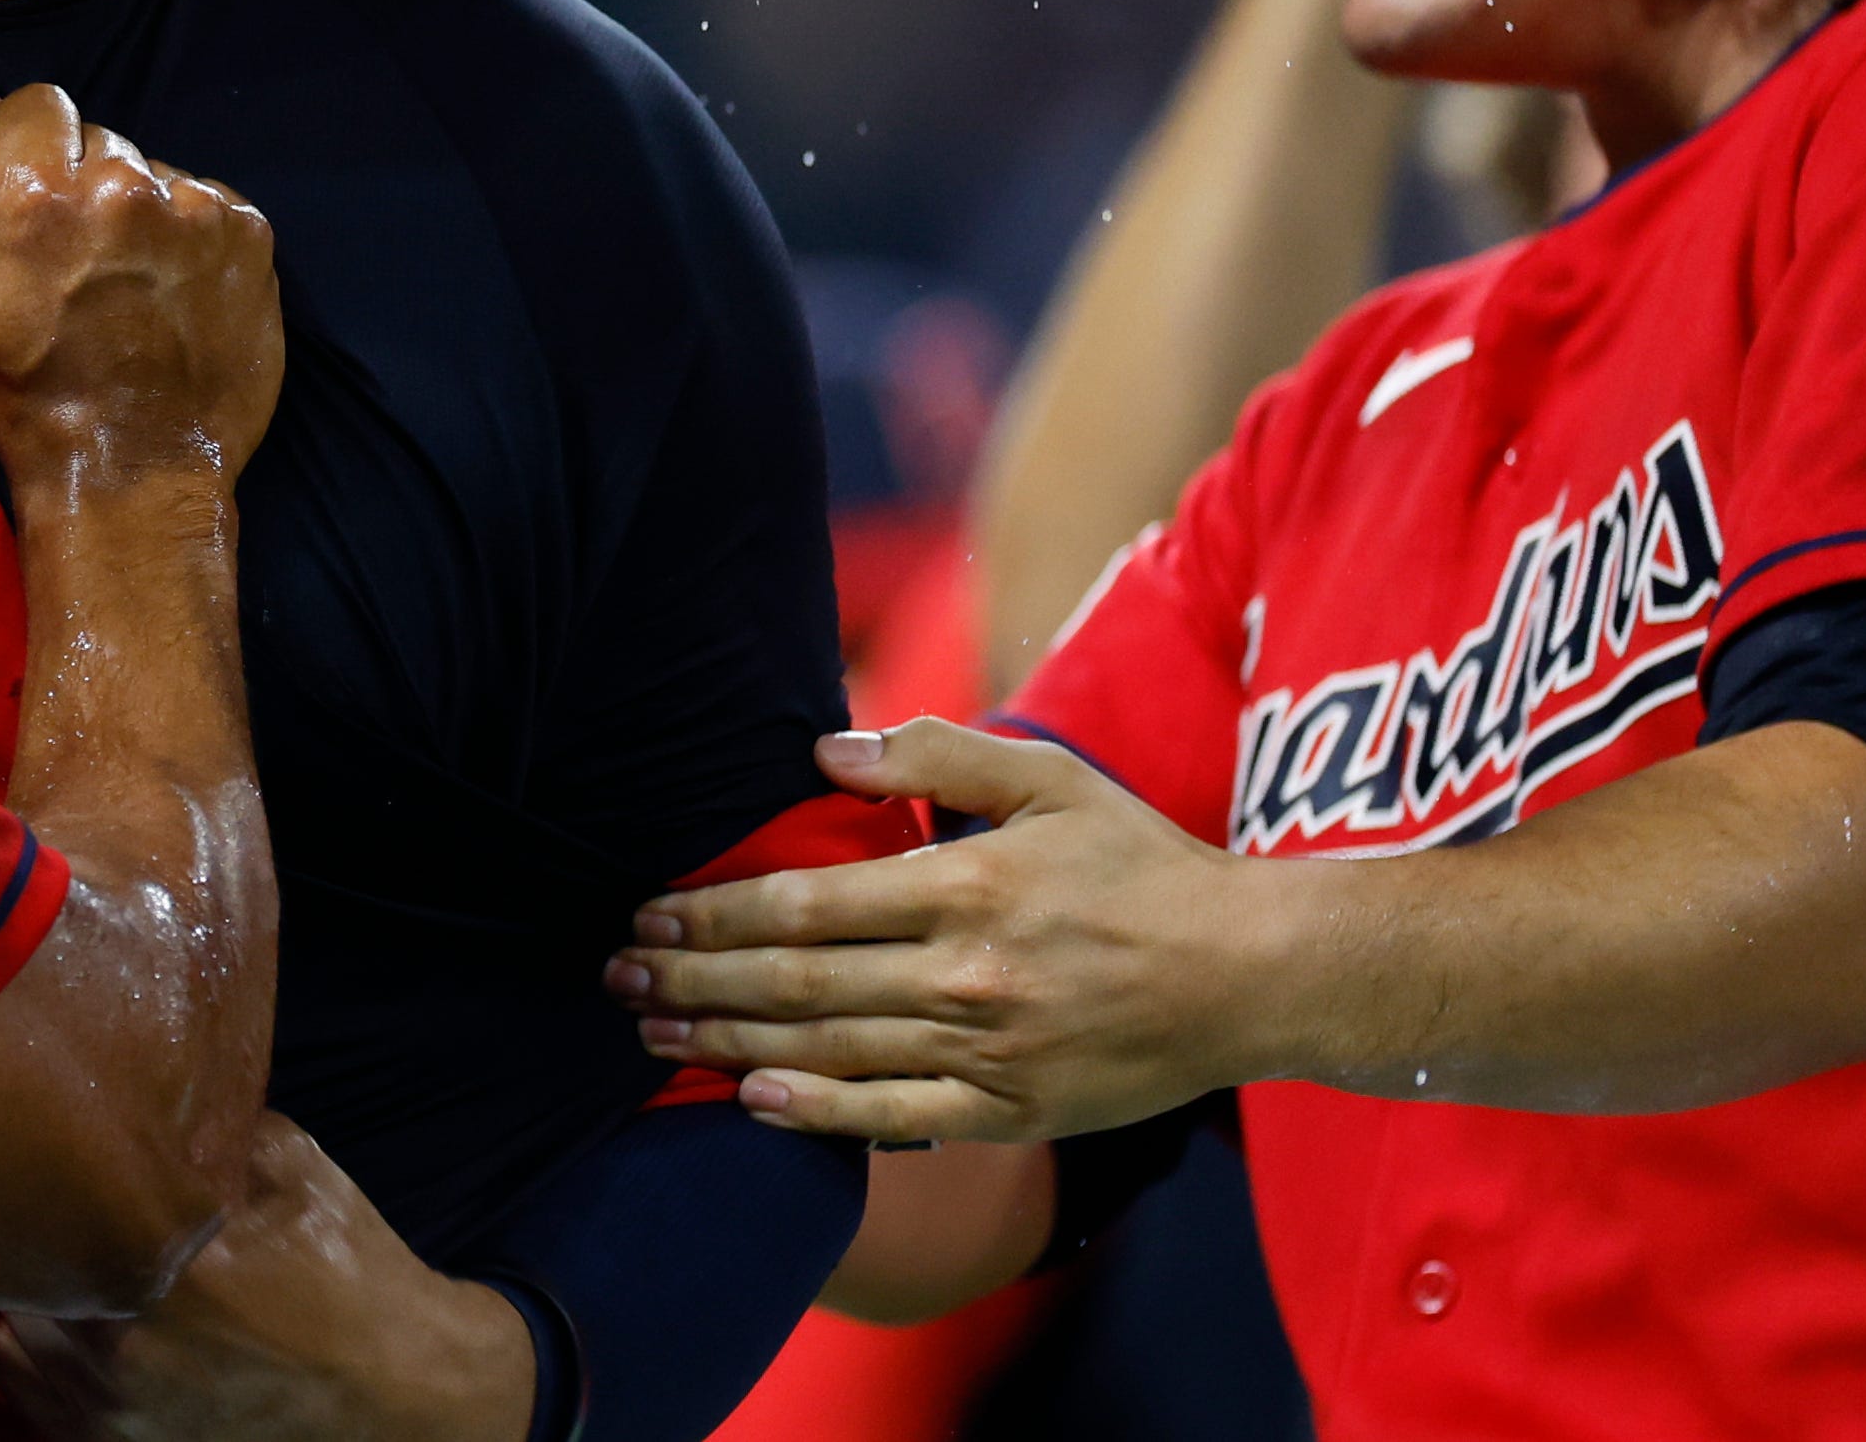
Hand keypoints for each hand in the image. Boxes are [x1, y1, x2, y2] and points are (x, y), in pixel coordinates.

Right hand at [0, 86, 279, 497]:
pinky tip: (175, 296)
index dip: (32, 150)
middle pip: (99, 142)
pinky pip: (207, 205)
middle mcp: (123, 185)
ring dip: (143, 214)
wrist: (134, 475)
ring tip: (135, 291)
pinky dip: (191, 239)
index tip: (40, 204)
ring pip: (155, 175)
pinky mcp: (248, 233)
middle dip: (86, 188)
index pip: (38, 105)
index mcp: (39, 195)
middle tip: (84, 269)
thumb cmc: (31, 395)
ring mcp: (195, 207)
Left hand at [0, 1117, 534, 1441]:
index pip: (40, 1210)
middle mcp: (127, 1350)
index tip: (51, 1164)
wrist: (407, 1398)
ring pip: (15, 1346)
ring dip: (38, 1312)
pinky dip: (48, 1373)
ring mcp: (121, 1416)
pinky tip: (86, 1344)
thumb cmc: (354, 1277)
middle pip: (19, 1279)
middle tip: (62, 1221)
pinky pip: (33, 1406)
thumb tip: (144, 1082)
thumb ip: (211, 1125)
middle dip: (40, 1245)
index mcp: (165, 1263)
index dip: (42, 1183)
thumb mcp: (295, 1167)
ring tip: (75, 1285)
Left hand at [605, 721, 1280, 1143]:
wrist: (1249, 973)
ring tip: (654, 1034)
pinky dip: (814, 1110)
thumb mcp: (1048, 779)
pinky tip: (749, 1096)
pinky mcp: (1011, 1110)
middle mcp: (966, 974)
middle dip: (693, 978)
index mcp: (964, 887)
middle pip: (797, 979)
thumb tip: (822, 750)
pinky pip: (893, 1116)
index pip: (804, 902)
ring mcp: (987, 1050)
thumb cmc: (1140, 864)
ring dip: (728, 1040)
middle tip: (616, 978)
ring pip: (827, 1048)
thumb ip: (935, 753)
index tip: (647, 913)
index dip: (712, 911)